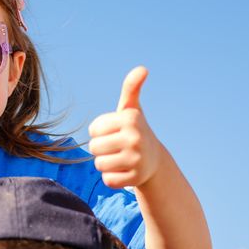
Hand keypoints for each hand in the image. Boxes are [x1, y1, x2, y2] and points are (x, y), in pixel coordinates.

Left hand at [88, 66, 161, 188]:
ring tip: (120, 158)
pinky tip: (125, 171)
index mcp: (130, 119)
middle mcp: (135, 138)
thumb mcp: (131, 109)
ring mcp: (137, 159)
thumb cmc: (135, 131)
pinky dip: (112, 178)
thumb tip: (142, 68)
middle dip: (101, 149)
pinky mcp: (136, 178)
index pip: (93, 130)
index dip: (100, 132)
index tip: (115, 132)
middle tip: (117, 147)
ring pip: (99, 165)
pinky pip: (108, 180)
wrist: (154, 160)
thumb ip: (131, 88)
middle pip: (94, 148)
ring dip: (106, 164)